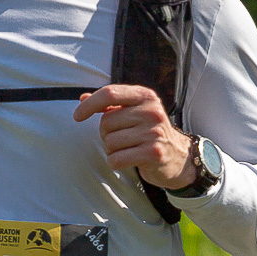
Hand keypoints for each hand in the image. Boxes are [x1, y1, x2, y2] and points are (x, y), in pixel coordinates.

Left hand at [73, 84, 194, 188]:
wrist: (179, 157)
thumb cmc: (150, 133)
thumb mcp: (134, 112)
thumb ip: (110, 104)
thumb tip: (82, 98)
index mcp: (146, 96)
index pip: (110, 93)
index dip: (89, 104)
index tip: (78, 116)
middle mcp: (152, 111)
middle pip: (106, 122)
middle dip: (106, 134)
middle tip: (122, 138)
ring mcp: (154, 132)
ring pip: (110, 142)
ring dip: (112, 150)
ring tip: (128, 149)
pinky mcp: (153, 153)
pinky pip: (116, 159)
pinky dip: (116, 162)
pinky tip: (129, 160)